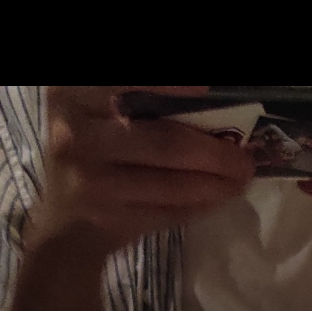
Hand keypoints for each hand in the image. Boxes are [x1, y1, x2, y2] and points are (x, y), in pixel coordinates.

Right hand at [28, 87, 256, 260]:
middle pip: (165, 141)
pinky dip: (199, 205)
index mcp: (72, 94)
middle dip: (215, 152)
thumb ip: (138, 99)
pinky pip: (167, 211)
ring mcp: (89, 180)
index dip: (174, 89)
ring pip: (171, 183)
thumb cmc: (94, 155)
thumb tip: (209, 96)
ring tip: (241, 178)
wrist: (64, 225)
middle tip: (247, 158)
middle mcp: (74, 133)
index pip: (130, 84)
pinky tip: (218, 197)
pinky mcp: (107, 218)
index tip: (209, 89)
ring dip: (216, 183)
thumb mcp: (99, 114)